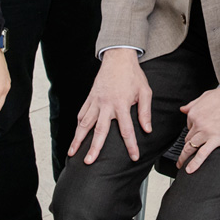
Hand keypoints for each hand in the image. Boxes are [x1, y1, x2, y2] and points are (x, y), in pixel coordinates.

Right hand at [68, 48, 151, 163]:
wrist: (118, 57)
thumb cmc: (133, 75)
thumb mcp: (145, 91)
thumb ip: (145, 111)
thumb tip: (147, 129)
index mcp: (122, 104)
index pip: (127, 130)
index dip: (131, 145)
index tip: (134, 157)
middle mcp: (107, 105)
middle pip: (99, 130)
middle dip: (94, 148)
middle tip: (89, 162)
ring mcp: (96, 101)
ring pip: (85, 123)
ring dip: (78, 139)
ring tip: (72, 152)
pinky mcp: (90, 97)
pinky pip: (82, 112)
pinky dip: (78, 124)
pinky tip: (75, 135)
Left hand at [175, 84, 219, 173]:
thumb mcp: (205, 96)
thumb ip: (192, 104)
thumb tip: (182, 109)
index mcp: (194, 113)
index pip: (189, 125)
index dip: (193, 129)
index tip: (197, 133)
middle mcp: (197, 123)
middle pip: (188, 138)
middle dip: (188, 144)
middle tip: (184, 154)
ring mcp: (206, 132)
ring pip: (191, 147)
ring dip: (184, 157)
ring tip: (181, 165)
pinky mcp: (216, 139)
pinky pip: (202, 154)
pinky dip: (195, 163)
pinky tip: (189, 170)